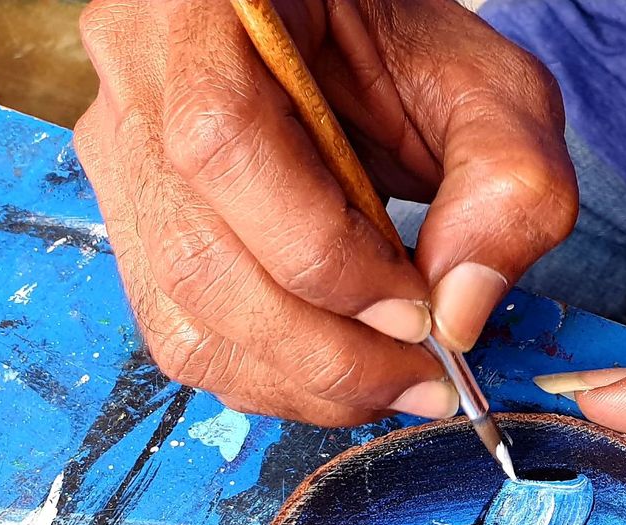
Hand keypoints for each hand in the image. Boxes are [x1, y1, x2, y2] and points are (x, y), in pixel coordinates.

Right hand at [73, 0, 575, 423]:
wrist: (353, 39)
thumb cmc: (414, 50)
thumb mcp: (492, 91)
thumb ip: (505, 181)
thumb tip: (458, 313)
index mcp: (202, 4)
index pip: (224, 142)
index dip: (321, 253)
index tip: (417, 311)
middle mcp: (135, 71)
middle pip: (196, 253)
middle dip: (320, 347)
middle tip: (420, 380)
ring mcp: (120, 149)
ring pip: (181, 310)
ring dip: (296, 378)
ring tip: (392, 385)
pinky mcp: (136, 218)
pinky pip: (181, 329)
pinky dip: (269, 374)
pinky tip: (340, 375)